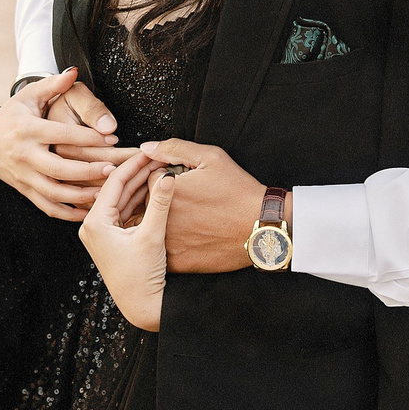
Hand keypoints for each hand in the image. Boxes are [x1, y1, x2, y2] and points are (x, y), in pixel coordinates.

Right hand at [0, 69, 130, 220]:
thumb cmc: (15, 114)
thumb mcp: (30, 95)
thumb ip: (54, 84)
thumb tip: (74, 71)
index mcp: (27, 129)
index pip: (60, 134)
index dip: (86, 136)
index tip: (111, 137)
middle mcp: (24, 154)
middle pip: (58, 168)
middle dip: (87, 170)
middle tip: (113, 169)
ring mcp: (24, 175)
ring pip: (53, 192)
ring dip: (80, 195)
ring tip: (105, 192)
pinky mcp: (25, 190)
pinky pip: (47, 206)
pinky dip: (68, 212)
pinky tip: (88, 210)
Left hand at [79, 152, 174, 330]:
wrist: (141, 305)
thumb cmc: (142, 275)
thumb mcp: (152, 235)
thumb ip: (160, 203)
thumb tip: (168, 175)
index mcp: (94, 223)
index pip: (114, 182)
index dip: (134, 164)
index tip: (151, 150)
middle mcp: (92, 225)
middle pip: (116, 188)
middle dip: (138, 172)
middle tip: (158, 154)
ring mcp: (101, 232)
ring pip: (122, 198)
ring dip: (140, 184)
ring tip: (159, 166)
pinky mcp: (111, 238)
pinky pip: (125, 210)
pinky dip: (140, 199)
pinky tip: (154, 186)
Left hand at [139, 137, 271, 272]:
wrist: (261, 225)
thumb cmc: (238, 190)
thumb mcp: (210, 157)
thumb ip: (174, 148)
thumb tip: (147, 148)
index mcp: (168, 190)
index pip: (151, 179)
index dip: (169, 177)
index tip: (187, 182)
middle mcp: (163, 217)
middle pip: (150, 203)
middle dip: (165, 198)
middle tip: (193, 200)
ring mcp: (169, 242)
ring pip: (155, 227)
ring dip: (167, 220)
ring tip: (195, 217)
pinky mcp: (178, 261)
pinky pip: (163, 249)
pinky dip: (173, 241)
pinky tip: (193, 234)